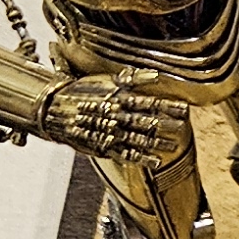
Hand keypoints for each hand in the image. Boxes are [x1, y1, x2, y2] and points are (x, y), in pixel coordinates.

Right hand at [38, 72, 184, 162]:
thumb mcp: (105, 79)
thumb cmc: (80, 91)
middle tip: (182, 127)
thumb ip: (132, 78)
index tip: (185, 109)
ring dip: (157, 143)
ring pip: (138, 138)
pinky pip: (124, 153)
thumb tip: (156, 75)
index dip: (167, 106)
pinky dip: (140, 158)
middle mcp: (116, 115)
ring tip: (174, 146)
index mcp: (118, 98)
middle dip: (165, 124)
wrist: (53, 109)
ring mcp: (109, 132)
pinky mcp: (102, 146)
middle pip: (146, 120)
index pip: (148, 102)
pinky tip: (155, 162)